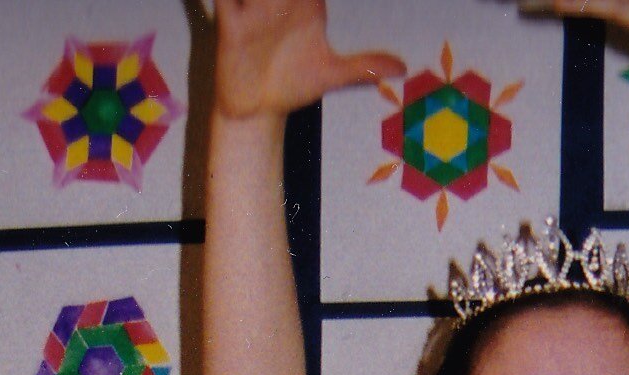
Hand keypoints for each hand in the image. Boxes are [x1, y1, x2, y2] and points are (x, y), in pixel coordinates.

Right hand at [212, 0, 403, 120]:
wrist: (258, 110)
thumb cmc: (293, 85)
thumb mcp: (330, 75)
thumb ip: (363, 66)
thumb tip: (402, 70)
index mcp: (307, 3)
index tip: (317, 0)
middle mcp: (280, 0)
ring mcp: (256, 8)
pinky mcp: (232, 22)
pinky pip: (226, 0)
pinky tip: (239, 4)